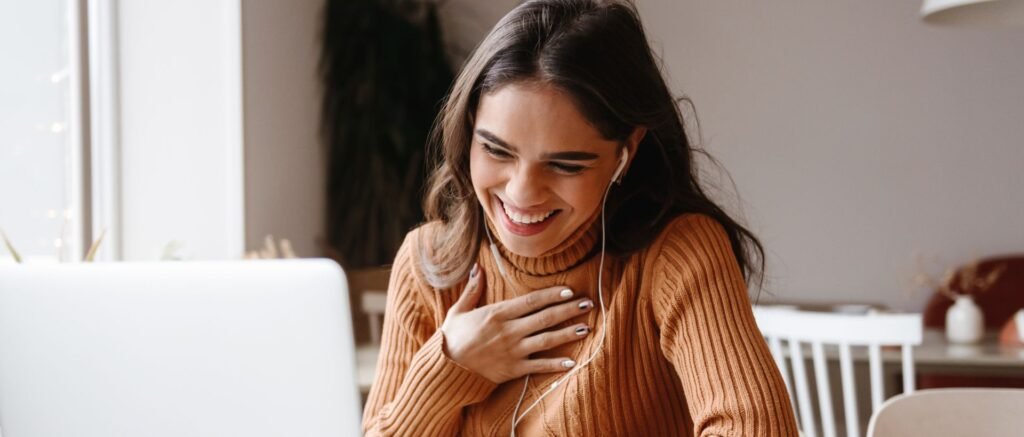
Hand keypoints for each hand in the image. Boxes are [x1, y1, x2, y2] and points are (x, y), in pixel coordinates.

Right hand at [440, 263, 593, 383]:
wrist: (446, 369)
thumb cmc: (452, 338)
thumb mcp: (459, 310)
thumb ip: (472, 289)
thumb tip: (477, 267)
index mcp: (498, 313)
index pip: (531, 301)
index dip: (552, 295)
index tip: (569, 291)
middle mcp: (509, 331)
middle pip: (545, 318)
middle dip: (568, 310)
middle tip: (588, 303)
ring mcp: (513, 351)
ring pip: (547, 340)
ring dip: (568, 333)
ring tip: (586, 327)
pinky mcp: (513, 370)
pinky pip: (538, 367)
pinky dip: (556, 365)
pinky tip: (572, 362)